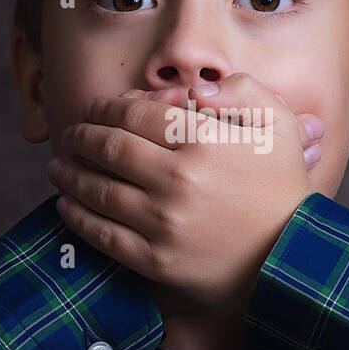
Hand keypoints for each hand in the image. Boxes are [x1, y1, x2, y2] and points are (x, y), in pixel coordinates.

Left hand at [47, 73, 322, 309]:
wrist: (290, 260)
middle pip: (109, 148)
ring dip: (70, 173)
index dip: (106, 108)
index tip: (95, 109)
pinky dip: (78, 216)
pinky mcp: (155, 260)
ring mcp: (163, 223)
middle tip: (70, 134)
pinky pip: (103, 233)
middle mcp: (178, 180)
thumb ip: (243, 91)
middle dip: (80, 137)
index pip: (135, 115)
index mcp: (204, 142)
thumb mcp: (280, 126)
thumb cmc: (283, 189)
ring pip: (98, 189)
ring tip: (59, 166)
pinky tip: (67, 204)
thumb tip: (196, 89)